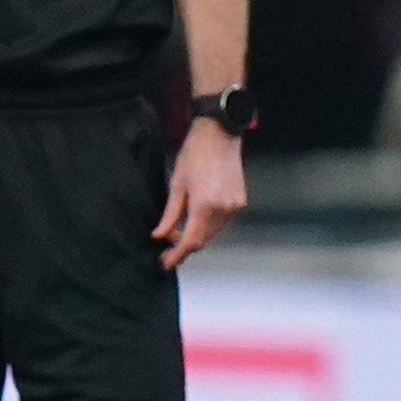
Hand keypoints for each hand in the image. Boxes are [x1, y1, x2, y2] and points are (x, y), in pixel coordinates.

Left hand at [154, 120, 245, 269]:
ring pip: (212, 233)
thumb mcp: (176, 185)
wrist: (219, 136)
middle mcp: (224, 210)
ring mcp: (235, 206)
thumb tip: (159, 236)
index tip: (164, 264)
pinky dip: (207, 226)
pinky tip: (194, 220)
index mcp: (205, 206)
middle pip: (203, 240)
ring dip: (196, 236)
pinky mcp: (240, 202)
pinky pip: (221, 223)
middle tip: (165, 247)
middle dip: (184, 246)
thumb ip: (169, 215)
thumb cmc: (194, 156)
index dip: (177, 255)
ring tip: (176, 232)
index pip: (191, 241)